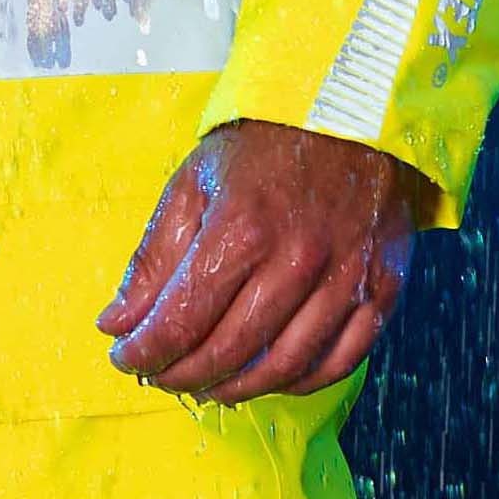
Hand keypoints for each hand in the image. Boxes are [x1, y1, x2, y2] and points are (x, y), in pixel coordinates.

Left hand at [98, 118, 435, 400]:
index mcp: (241, 229)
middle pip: (228, 352)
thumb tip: (116, 324)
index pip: (181, 322)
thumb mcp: (193, 185)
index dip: (144, 353)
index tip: (124, 357)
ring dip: (236, 388)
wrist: (350, 110)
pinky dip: (300, 382)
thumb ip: (153, 260)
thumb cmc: (265, 146)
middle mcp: (297, 259)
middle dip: (181, 375)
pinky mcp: (381, 287)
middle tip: (160, 374)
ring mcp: (345, 277)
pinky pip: (340, 360)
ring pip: (283, 367)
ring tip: (207, 384)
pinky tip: (269, 377)